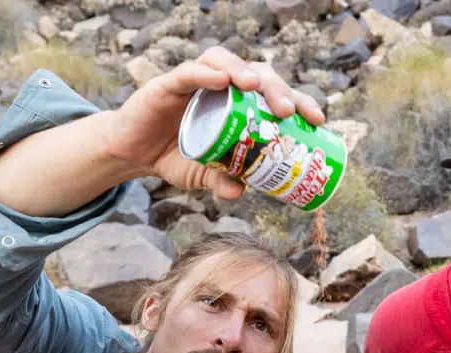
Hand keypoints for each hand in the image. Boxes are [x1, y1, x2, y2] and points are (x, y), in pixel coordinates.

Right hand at [106, 47, 326, 199]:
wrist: (133, 153)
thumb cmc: (175, 157)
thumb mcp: (203, 175)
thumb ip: (221, 181)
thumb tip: (240, 193)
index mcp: (238, 105)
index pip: (273, 94)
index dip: (299, 101)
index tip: (317, 119)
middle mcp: (220, 88)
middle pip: (256, 74)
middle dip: (276, 88)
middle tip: (288, 111)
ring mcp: (195, 82)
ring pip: (225, 62)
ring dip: (243, 71)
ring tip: (256, 87)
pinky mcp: (167, 84)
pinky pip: (190, 72)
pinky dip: (207, 74)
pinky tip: (223, 82)